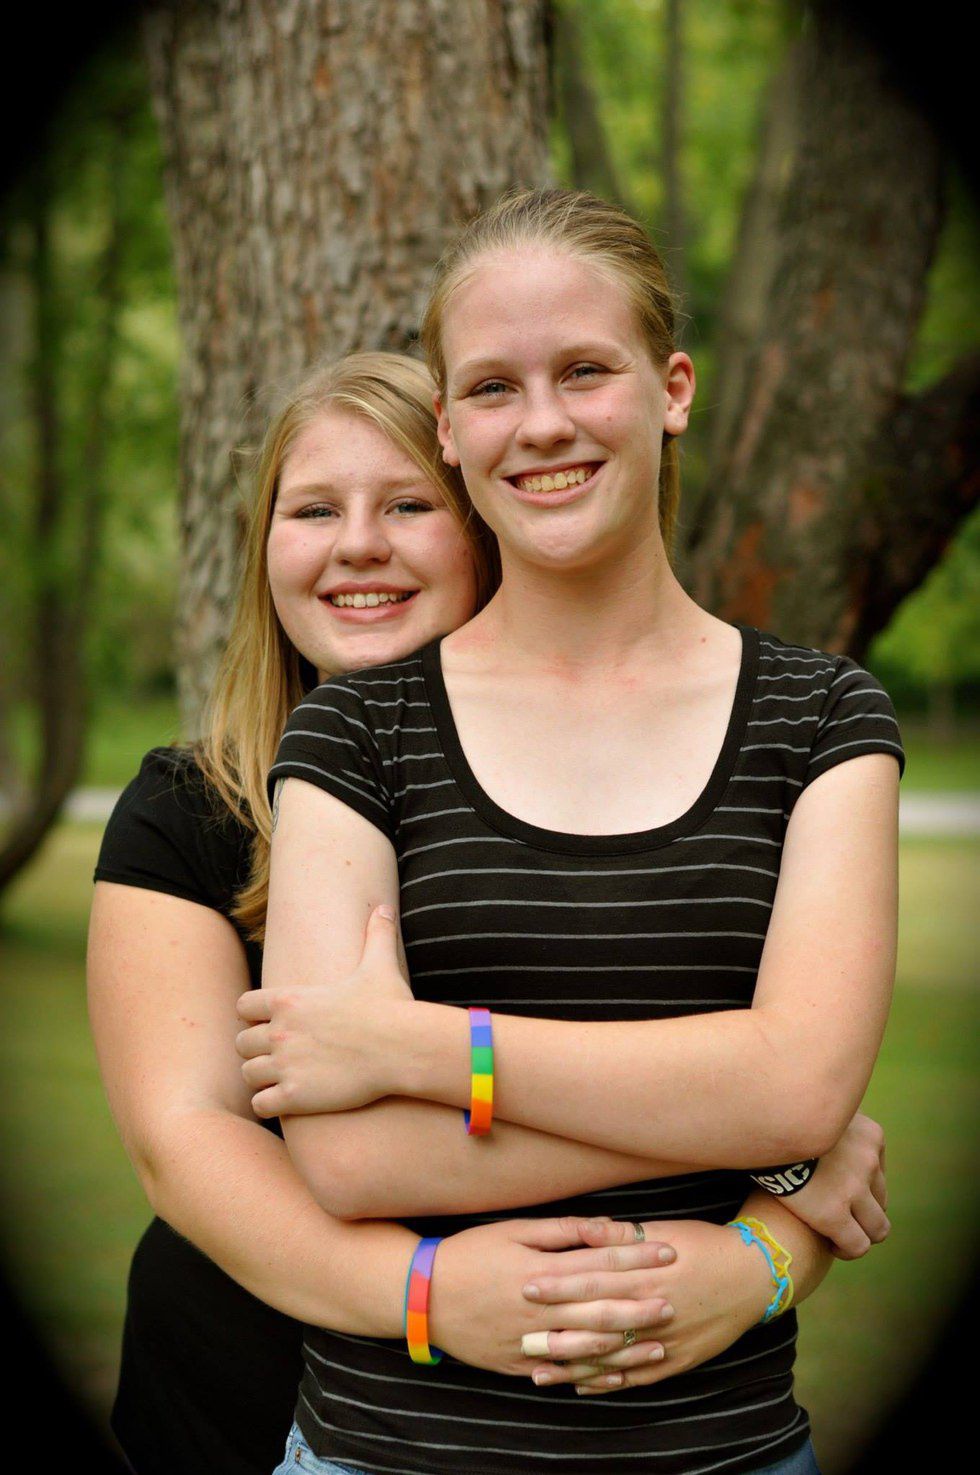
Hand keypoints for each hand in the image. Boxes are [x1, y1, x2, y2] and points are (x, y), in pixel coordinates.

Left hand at [236, 905, 413, 1117]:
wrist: (403, 1047)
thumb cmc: (390, 1007)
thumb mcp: (379, 965)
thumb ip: (376, 934)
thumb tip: (385, 908)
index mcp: (289, 1000)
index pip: (243, 1006)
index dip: (254, 1016)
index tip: (272, 1023)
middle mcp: (279, 1031)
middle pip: (241, 1043)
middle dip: (257, 1049)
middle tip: (279, 1055)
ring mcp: (285, 1065)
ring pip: (247, 1074)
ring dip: (261, 1078)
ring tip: (282, 1080)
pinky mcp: (295, 1096)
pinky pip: (261, 1104)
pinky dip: (269, 1104)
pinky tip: (288, 1100)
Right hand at [430, 1218, 677, 1380]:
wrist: (422, 1295)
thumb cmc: (470, 1253)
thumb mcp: (512, 1230)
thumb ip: (562, 1231)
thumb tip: (605, 1228)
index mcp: (539, 1269)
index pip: (600, 1262)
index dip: (637, 1257)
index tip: (669, 1252)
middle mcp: (538, 1307)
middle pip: (600, 1308)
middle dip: (641, 1305)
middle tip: (675, 1302)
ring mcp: (528, 1340)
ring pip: (587, 1347)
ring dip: (626, 1347)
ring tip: (658, 1344)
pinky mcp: (518, 1364)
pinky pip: (562, 1372)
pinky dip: (591, 1374)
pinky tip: (615, 1375)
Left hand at [522, 1216, 771, 1394]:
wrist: (752, 1275)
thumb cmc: (704, 1245)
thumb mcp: (663, 1231)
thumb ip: (622, 1234)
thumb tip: (586, 1229)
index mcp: (645, 1274)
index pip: (593, 1280)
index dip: (559, 1284)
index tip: (526, 1285)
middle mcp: (652, 1310)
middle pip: (596, 1323)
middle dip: (557, 1329)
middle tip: (520, 1335)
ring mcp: (666, 1340)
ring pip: (613, 1358)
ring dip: (575, 1365)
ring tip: (539, 1372)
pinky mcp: (678, 1360)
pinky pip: (638, 1377)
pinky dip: (609, 1383)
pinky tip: (582, 1385)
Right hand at [780, 1112, 887, 1258]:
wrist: (758, 1130)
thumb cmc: (781, 1120)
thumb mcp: (820, 1109)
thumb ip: (836, 1121)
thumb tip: (834, 1122)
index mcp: (870, 1135)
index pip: (878, 1172)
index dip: (862, 1187)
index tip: (842, 1193)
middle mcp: (868, 1160)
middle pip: (881, 1200)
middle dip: (864, 1212)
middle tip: (839, 1216)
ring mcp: (854, 1188)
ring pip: (877, 1228)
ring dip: (861, 1233)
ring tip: (839, 1236)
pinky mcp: (833, 1214)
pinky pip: (857, 1245)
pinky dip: (847, 1249)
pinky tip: (830, 1245)